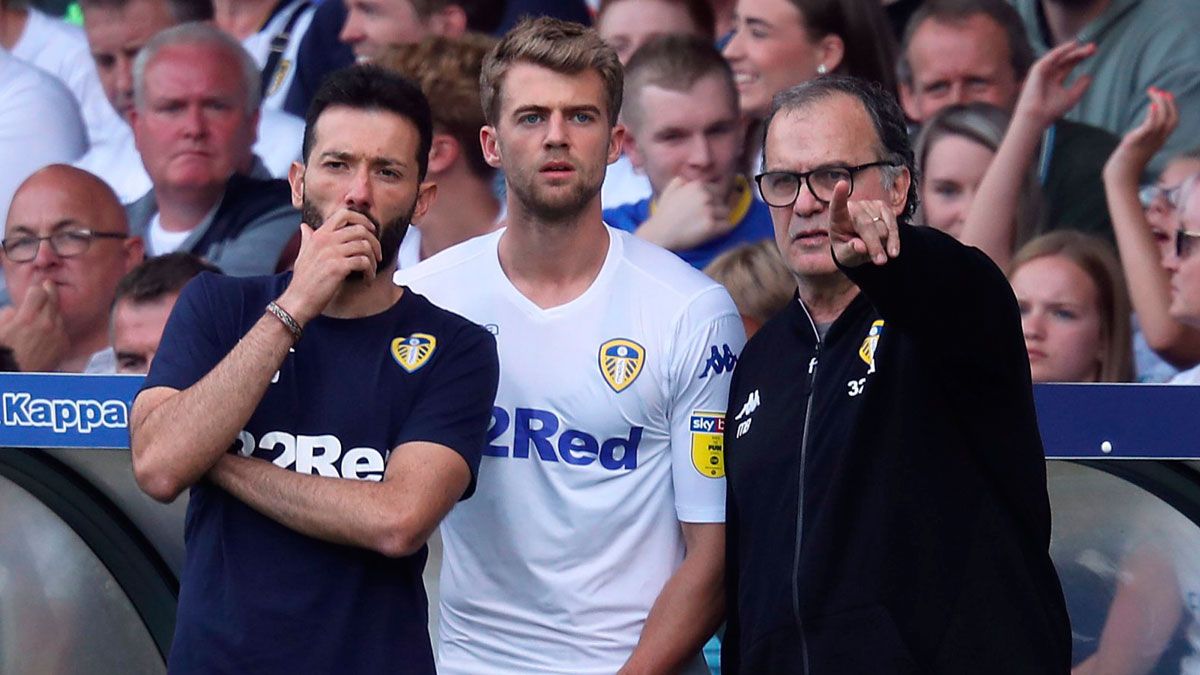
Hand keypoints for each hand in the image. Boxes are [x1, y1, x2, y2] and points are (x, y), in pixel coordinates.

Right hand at [0, 281, 68, 370]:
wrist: (17, 376)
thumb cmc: (5, 353)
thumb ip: (7, 315)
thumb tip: (16, 309)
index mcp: (27, 319)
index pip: (38, 291)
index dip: (35, 289)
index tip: (35, 289)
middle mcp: (46, 324)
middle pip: (52, 299)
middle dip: (49, 291)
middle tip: (48, 285)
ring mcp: (58, 335)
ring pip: (58, 314)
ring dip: (52, 311)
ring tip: (44, 312)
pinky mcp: (64, 344)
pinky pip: (62, 329)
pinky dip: (56, 327)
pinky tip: (47, 331)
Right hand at [275, 208, 382, 323]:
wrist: (298, 300)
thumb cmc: (303, 280)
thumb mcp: (303, 254)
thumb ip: (307, 239)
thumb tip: (305, 227)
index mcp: (319, 235)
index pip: (345, 214)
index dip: (363, 219)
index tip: (372, 231)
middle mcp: (325, 240)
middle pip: (361, 230)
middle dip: (374, 243)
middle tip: (377, 256)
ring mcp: (332, 253)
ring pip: (365, 246)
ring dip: (374, 261)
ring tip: (371, 271)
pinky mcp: (338, 267)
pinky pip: (364, 263)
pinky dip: (370, 272)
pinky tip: (367, 280)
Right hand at [634, 176, 734, 249]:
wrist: (659, 234)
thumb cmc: (664, 213)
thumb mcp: (670, 189)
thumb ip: (683, 180)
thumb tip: (692, 180)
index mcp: (697, 185)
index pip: (717, 189)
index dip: (712, 200)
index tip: (704, 208)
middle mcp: (705, 195)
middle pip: (723, 200)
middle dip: (716, 209)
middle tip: (703, 218)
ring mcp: (709, 211)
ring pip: (726, 213)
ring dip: (719, 219)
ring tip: (706, 225)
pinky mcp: (711, 226)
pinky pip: (728, 226)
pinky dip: (722, 230)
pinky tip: (711, 232)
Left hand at [828, 180, 899, 267]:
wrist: (862, 246)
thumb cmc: (848, 249)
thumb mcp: (845, 256)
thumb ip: (850, 251)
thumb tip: (860, 246)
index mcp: (837, 218)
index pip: (837, 207)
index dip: (839, 196)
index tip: (841, 184)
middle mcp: (853, 208)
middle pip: (867, 225)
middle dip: (874, 245)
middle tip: (880, 261)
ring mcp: (869, 206)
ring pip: (882, 228)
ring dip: (882, 244)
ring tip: (876, 253)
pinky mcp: (883, 208)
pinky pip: (893, 225)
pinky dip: (894, 240)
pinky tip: (892, 252)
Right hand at [1013, 40, 1095, 128]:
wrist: (1036, 117)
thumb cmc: (1051, 110)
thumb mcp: (1072, 96)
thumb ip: (1081, 86)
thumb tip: (1089, 75)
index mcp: (1055, 80)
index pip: (1069, 65)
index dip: (1081, 58)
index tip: (1094, 52)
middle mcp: (1048, 74)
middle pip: (1066, 59)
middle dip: (1079, 53)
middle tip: (1094, 47)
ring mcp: (1042, 71)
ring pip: (1060, 57)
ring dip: (1073, 51)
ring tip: (1087, 47)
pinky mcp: (1037, 70)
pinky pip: (1051, 57)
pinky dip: (1062, 50)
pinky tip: (1073, 45)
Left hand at [1104, 88, 1177, 181]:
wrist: (1118, 179)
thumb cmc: (1125, 165)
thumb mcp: (1136, 148)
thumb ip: (1139, 140)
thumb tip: (1133, 134)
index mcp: (1158, 141)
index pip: (1173, 122)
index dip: (1172, 107)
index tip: (1165, 94)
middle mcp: (1156, 142)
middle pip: (1171, 119)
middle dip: (1168, 102)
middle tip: (1157, 89)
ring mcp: (1147, 143)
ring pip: (1162, 121)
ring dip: (1160, 103)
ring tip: (1152, 91)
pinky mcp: (1135, 144)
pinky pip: (1149, 129)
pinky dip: (1152, 116)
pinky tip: (1151, 105)